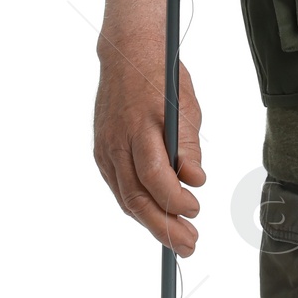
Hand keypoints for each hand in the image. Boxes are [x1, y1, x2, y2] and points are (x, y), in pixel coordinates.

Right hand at [93, 43, 205, 252]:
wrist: (126, 53)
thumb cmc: (163, 77)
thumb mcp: (186, 104)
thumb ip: (189, 145)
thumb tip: (195, 181)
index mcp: (141, 126)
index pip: (155, 176)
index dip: (175, 199)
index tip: (197, 208)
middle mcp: (118, 141)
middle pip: (136, 197)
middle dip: (164, 226)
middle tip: (189, 245)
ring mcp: (105, 148)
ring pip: (125, 197)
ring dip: (151, 223)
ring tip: (178, 239)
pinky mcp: (101, 152)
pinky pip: (119, 187)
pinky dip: (137, 204)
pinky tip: (156, 215)